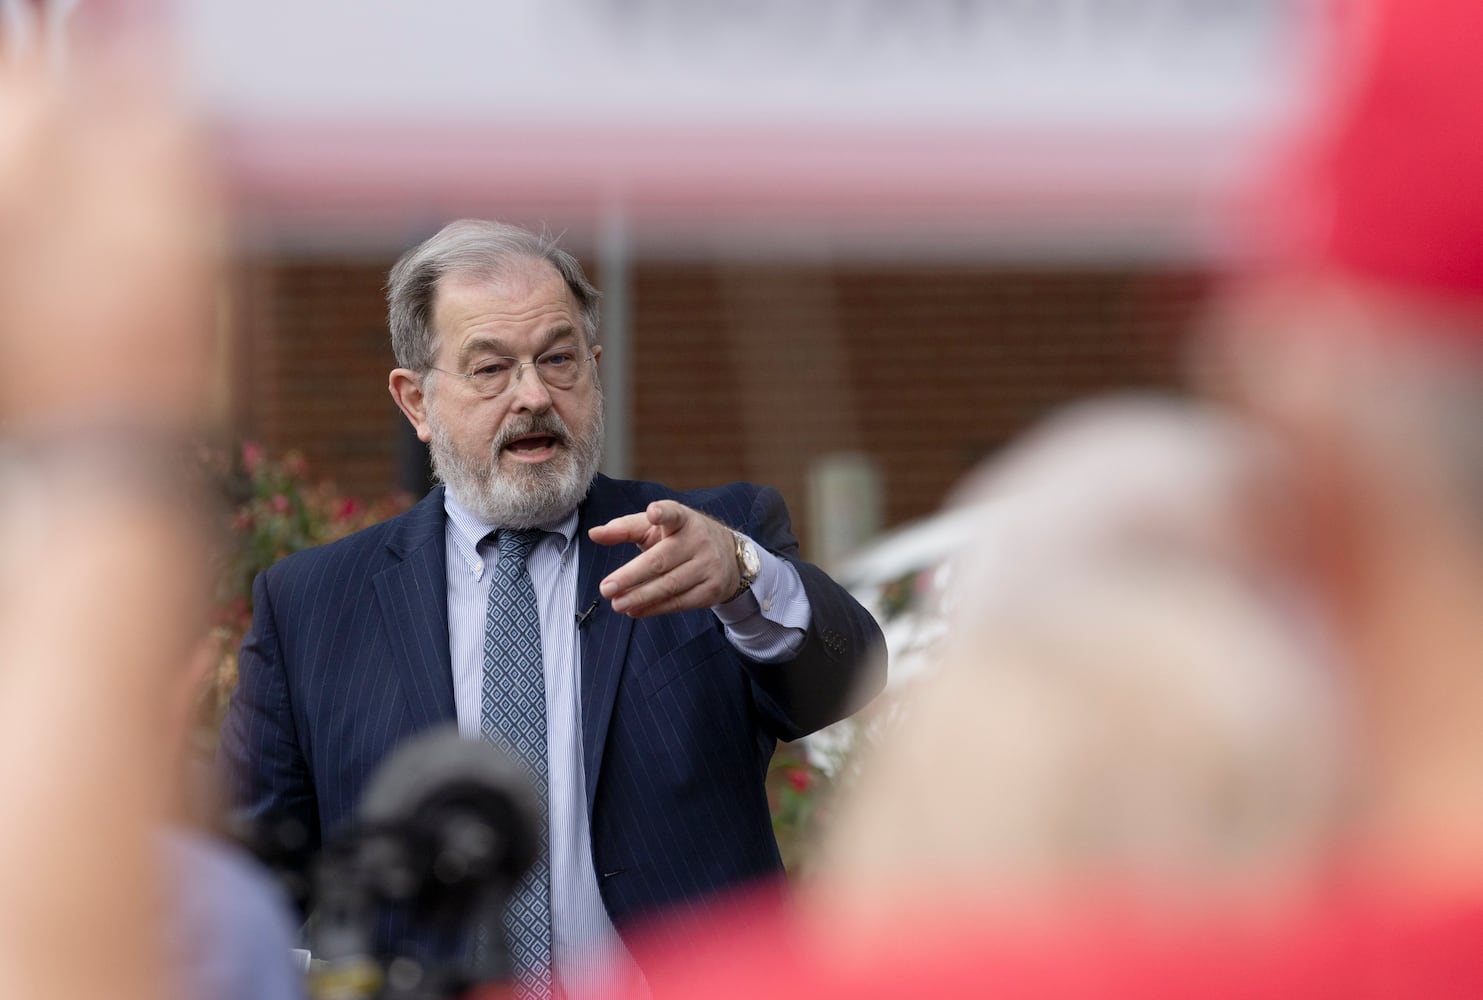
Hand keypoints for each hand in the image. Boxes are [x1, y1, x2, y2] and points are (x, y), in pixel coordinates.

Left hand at [589, 500, 741, 617]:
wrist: (727, 555)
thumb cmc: (680, 537)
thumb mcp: (655, 527)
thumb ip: (625, 528)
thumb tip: (594, 534)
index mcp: (683, 519)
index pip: (673, 513)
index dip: (663, 513)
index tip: (653, 513)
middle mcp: (699, 540)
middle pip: (661, 560)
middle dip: (631, 576)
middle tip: (606, 588)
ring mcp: (708, 566)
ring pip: (669, 585)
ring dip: (640, 596)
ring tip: (617, 604)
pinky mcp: (712, 589)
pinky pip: (680, 602)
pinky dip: (655, 608)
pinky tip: (635, 610)